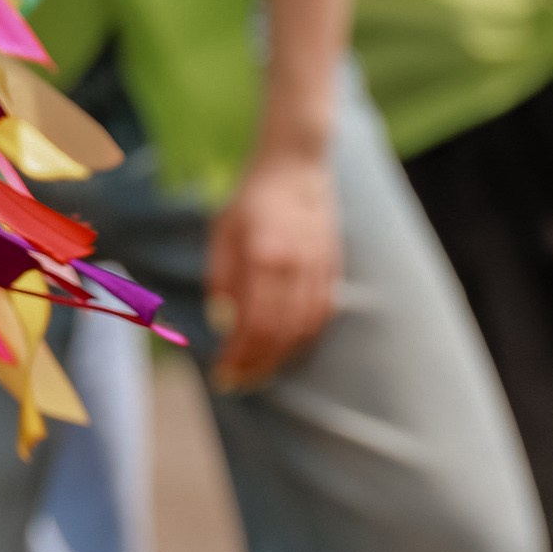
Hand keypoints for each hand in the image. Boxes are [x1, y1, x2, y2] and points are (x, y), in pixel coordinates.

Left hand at [204, 143, 339, 388]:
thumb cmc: (250, 201)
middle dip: (256, 365)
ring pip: (303, 329)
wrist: (296, 168)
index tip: (221, 374)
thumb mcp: (222, 234)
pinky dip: (302, 340)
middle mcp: (295, 267)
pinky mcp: (331, 270)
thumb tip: (224, 325)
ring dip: (280, 359)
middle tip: (236, 383)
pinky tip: (285, 350)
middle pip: (279, 334)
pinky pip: (320, 316)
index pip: (253, 323)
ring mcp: (318, 269)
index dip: (238, 355)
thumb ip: (221, 280)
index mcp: (263, 256)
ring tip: (257, 373)